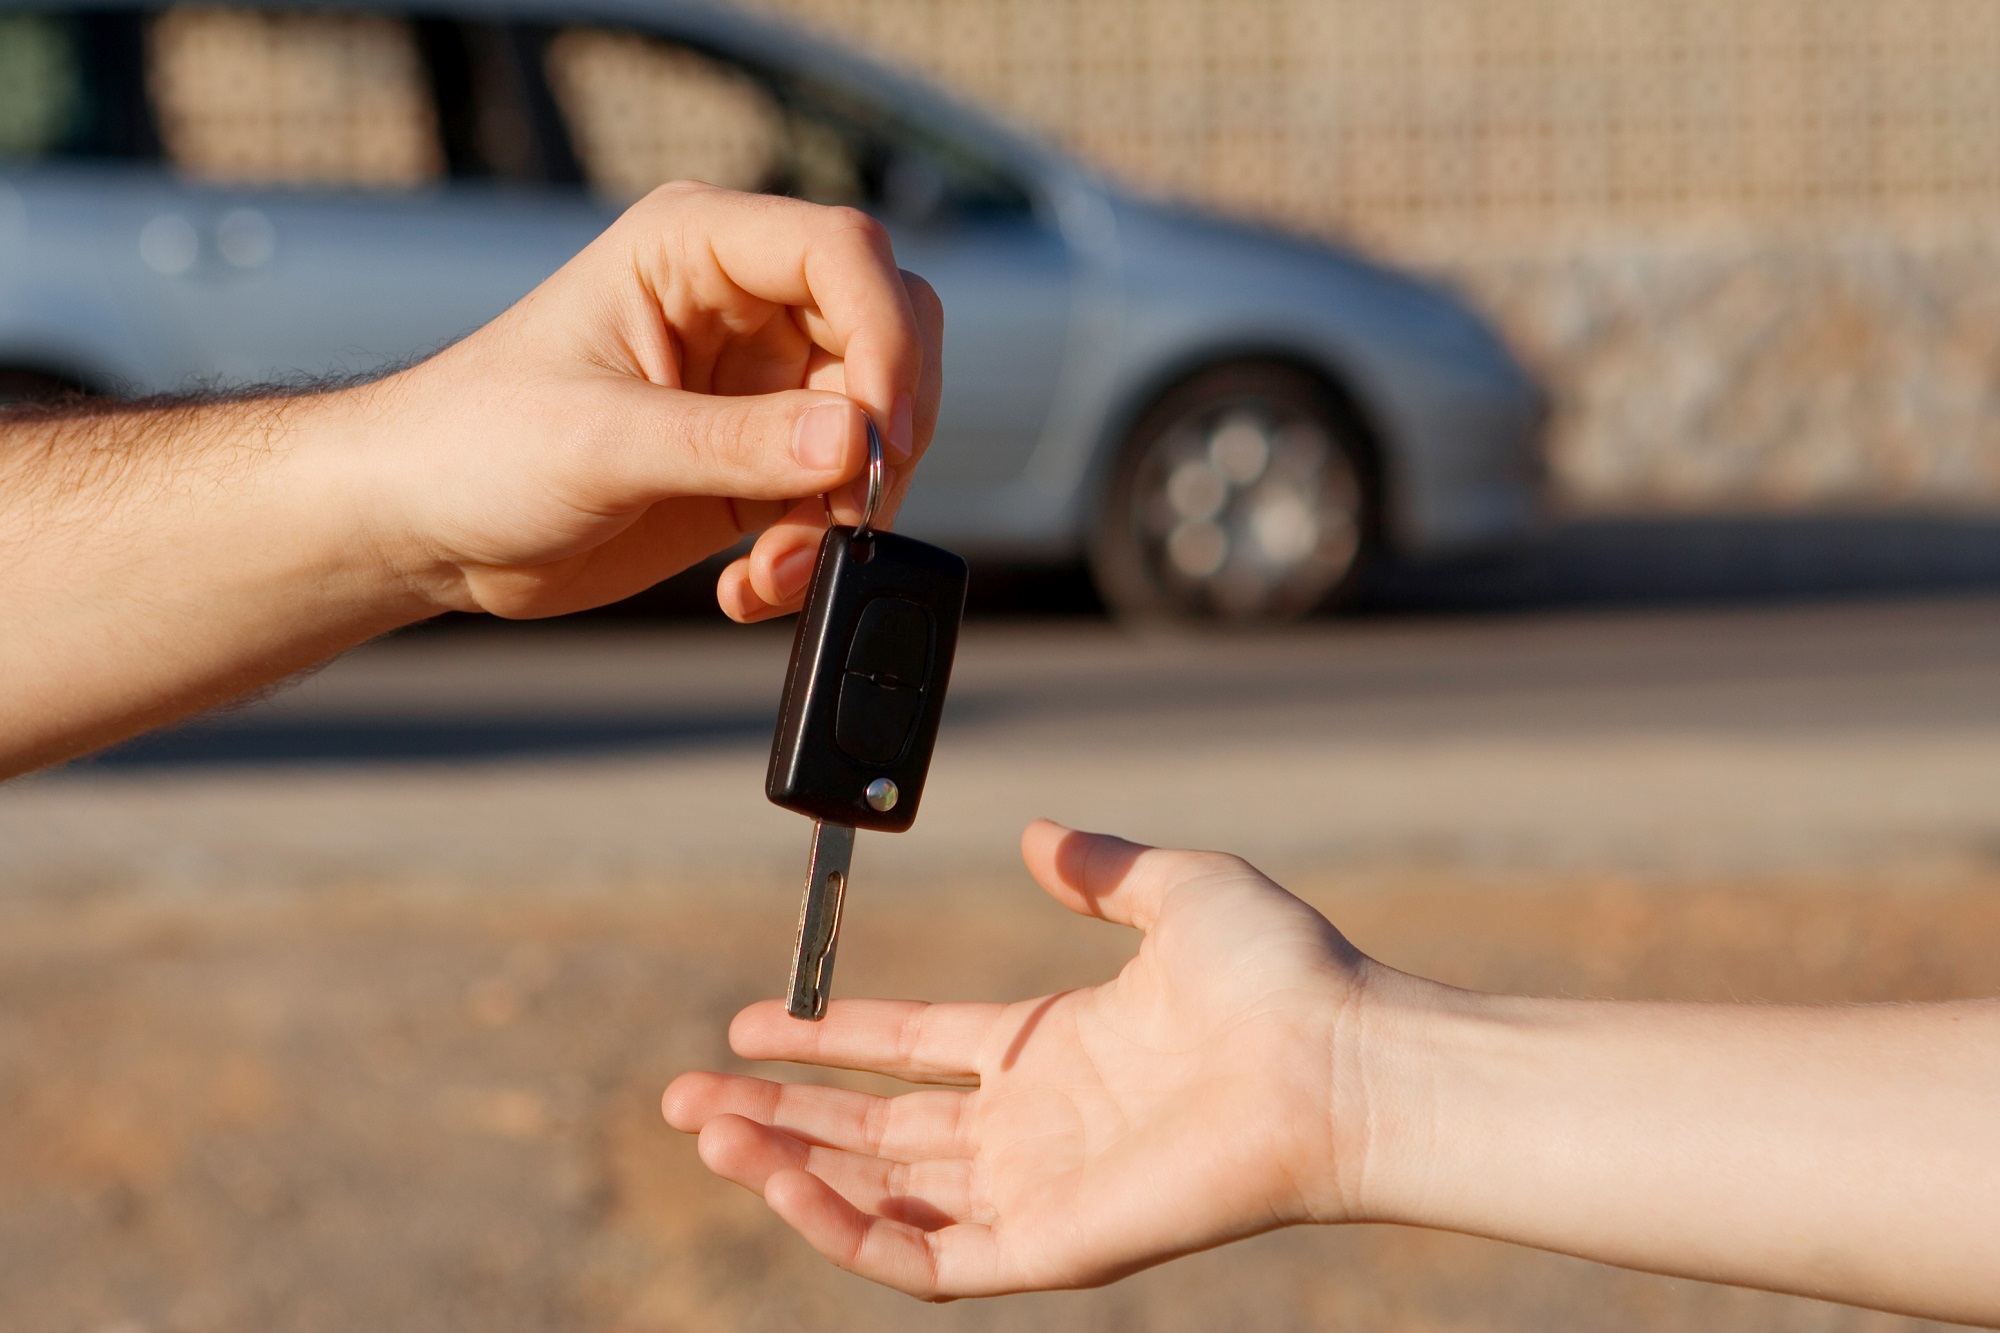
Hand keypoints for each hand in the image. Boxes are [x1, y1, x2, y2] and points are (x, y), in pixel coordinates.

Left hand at [348, 181, 943, 621]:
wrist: (422, 527)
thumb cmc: (470, 446)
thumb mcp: (601, 443)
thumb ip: (734, 443)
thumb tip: (855, 440)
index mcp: (695, 250)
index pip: (842, 253)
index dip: (885, 336)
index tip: (882, 434)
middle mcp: (741, 304)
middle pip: (886, 336)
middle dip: (880, 435)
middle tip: (842, 513)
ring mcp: (757, 385)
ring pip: (875, 428)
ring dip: (845, 513)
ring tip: (770, 570)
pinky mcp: (756, 461)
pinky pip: (837, 497)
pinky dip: (818, 550)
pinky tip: (751, 583)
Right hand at [662, 820, 1381, 1297]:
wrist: (1341, 1060)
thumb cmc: (1281, 977)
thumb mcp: (1176, 888)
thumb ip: (1098, 867)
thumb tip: (1035, 834)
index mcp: (1050, 1050)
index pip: (907, 1052)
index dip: (825, 1038)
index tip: (749, 1020)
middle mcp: (1031, 1125)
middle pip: (872, 1130)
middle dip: (775, 1115)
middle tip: (684, 1097)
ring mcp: (1035, 1190)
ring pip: (879, 1196)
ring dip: (786, 1169)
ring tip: (705, 1130)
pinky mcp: (1047, 1246)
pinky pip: (920, 1256)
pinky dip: (842, 1230)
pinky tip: (779, 1181)